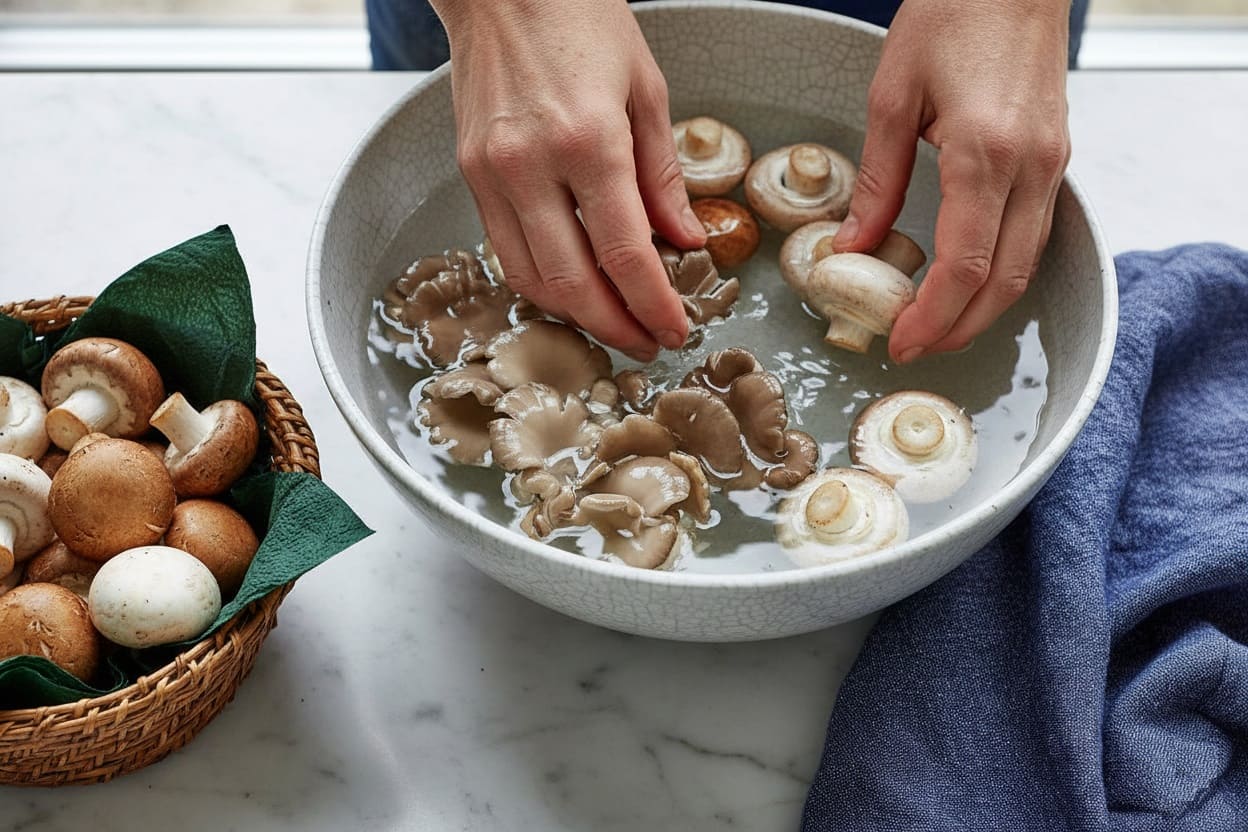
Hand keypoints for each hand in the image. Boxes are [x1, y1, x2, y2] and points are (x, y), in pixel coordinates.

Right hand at [432, 0, 706, 360]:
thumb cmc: (578, 16)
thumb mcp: (645, 87)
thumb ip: (663, 175)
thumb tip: (683, 241)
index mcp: (588, 139)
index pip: (624, 253)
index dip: (652, 305)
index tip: (673, 329)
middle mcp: (531, 164)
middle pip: (572, 282)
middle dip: (614, 325)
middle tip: (645, 343)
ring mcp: (492, 172)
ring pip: (530, 277)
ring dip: (574, 314)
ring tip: (611, 323)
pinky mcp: (470, 173)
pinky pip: (504, 249)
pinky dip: (540, 280)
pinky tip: (571, 287)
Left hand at [831, 0, 1071, 362]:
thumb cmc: (953, 13)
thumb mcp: (892, 95)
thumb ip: (876, 182)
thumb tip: (852, 247)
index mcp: (986, 152)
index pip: (964, 264)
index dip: (932, 315)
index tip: (900, 341)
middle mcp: (1031, 166)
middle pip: (1002, 281)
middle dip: (958, 327)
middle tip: (913, 347)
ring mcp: (1052, 164)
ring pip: (1025, 265)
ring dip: (982, 308)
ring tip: (934, 326)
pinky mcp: (1055, 157)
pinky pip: (1033, 235)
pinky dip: (999, 272)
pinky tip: (964, 282)